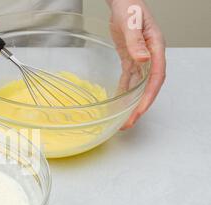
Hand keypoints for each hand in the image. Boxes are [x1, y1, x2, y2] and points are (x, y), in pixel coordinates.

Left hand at [107, 0, 165, 129]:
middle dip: (140, 106)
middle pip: (148, 87)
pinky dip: (124, 91)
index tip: (140, 110)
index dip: (149, 96)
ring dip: (132, 102)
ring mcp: (141, 59)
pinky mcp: (130, 58)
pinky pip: (129, 78)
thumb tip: (143, 59)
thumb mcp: (132, 22)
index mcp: (155, 48)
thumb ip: (136, 41)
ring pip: (138, 86)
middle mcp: (150, 56)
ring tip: (124, 119)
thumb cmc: (130, 7)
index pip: (155, 78)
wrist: (123, 1)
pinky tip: (119, 102)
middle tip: (129, 122)